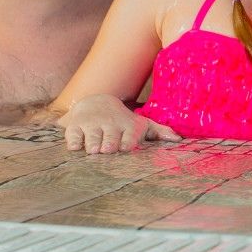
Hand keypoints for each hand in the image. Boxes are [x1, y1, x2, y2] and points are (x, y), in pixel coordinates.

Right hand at [59, 92, 181, 152]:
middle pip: (109, 137)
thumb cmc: (123, 120)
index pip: (128, 136)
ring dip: (92, 144)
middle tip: (107, 149)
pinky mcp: (75, 126)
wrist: (97, 102)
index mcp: (126, 126)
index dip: (127, 142)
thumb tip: (178, 139)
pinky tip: (76, 147)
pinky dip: (74, 141)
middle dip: (108, 144)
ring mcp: (92, 124)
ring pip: (92, 136)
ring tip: (94, 150)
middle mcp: (109, 124)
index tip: (125, 148)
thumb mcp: (141, 124)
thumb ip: (159, 132)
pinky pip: (73, 135)